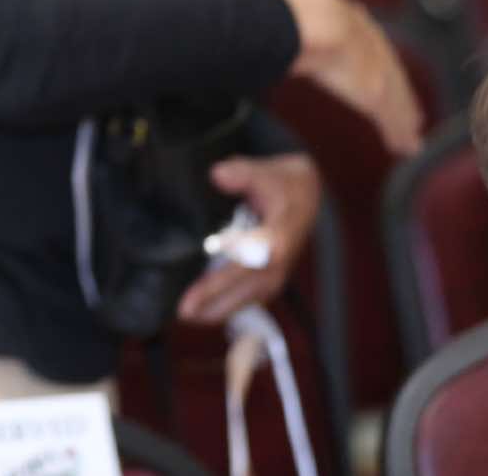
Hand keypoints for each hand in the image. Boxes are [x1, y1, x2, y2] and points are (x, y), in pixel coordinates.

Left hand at [177, 154, 320, 324]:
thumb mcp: (263, 171)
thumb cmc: (281, 185)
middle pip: (242, 290)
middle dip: (212, 303)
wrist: (305, 197)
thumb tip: (219, 176)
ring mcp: (276, 274)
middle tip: (182, 312)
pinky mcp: (270, 279)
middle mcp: (278, 263)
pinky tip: (203, 311)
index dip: (219, 282)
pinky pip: (247, 298)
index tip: (196, 295)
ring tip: (187, 316)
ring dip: (217, 310)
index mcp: (276, 239)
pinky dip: (226, 305)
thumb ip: (240, 173)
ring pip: (245, 299)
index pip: (243, 266)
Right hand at [277, 0, 423, 155]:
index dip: (377, 63)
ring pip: (397, 99)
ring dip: (403, 117)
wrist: (313, 22)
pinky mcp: (377, 95)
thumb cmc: (299, 6)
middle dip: (400, 92)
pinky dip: (399, 132)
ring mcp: (377, 71)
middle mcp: (372, 47)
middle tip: (410, 112)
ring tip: (410, 137)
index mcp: (354, 22)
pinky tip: (406, 146)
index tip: (381, 76)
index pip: (372, 47)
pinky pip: (393, 119)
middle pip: (391, 74)